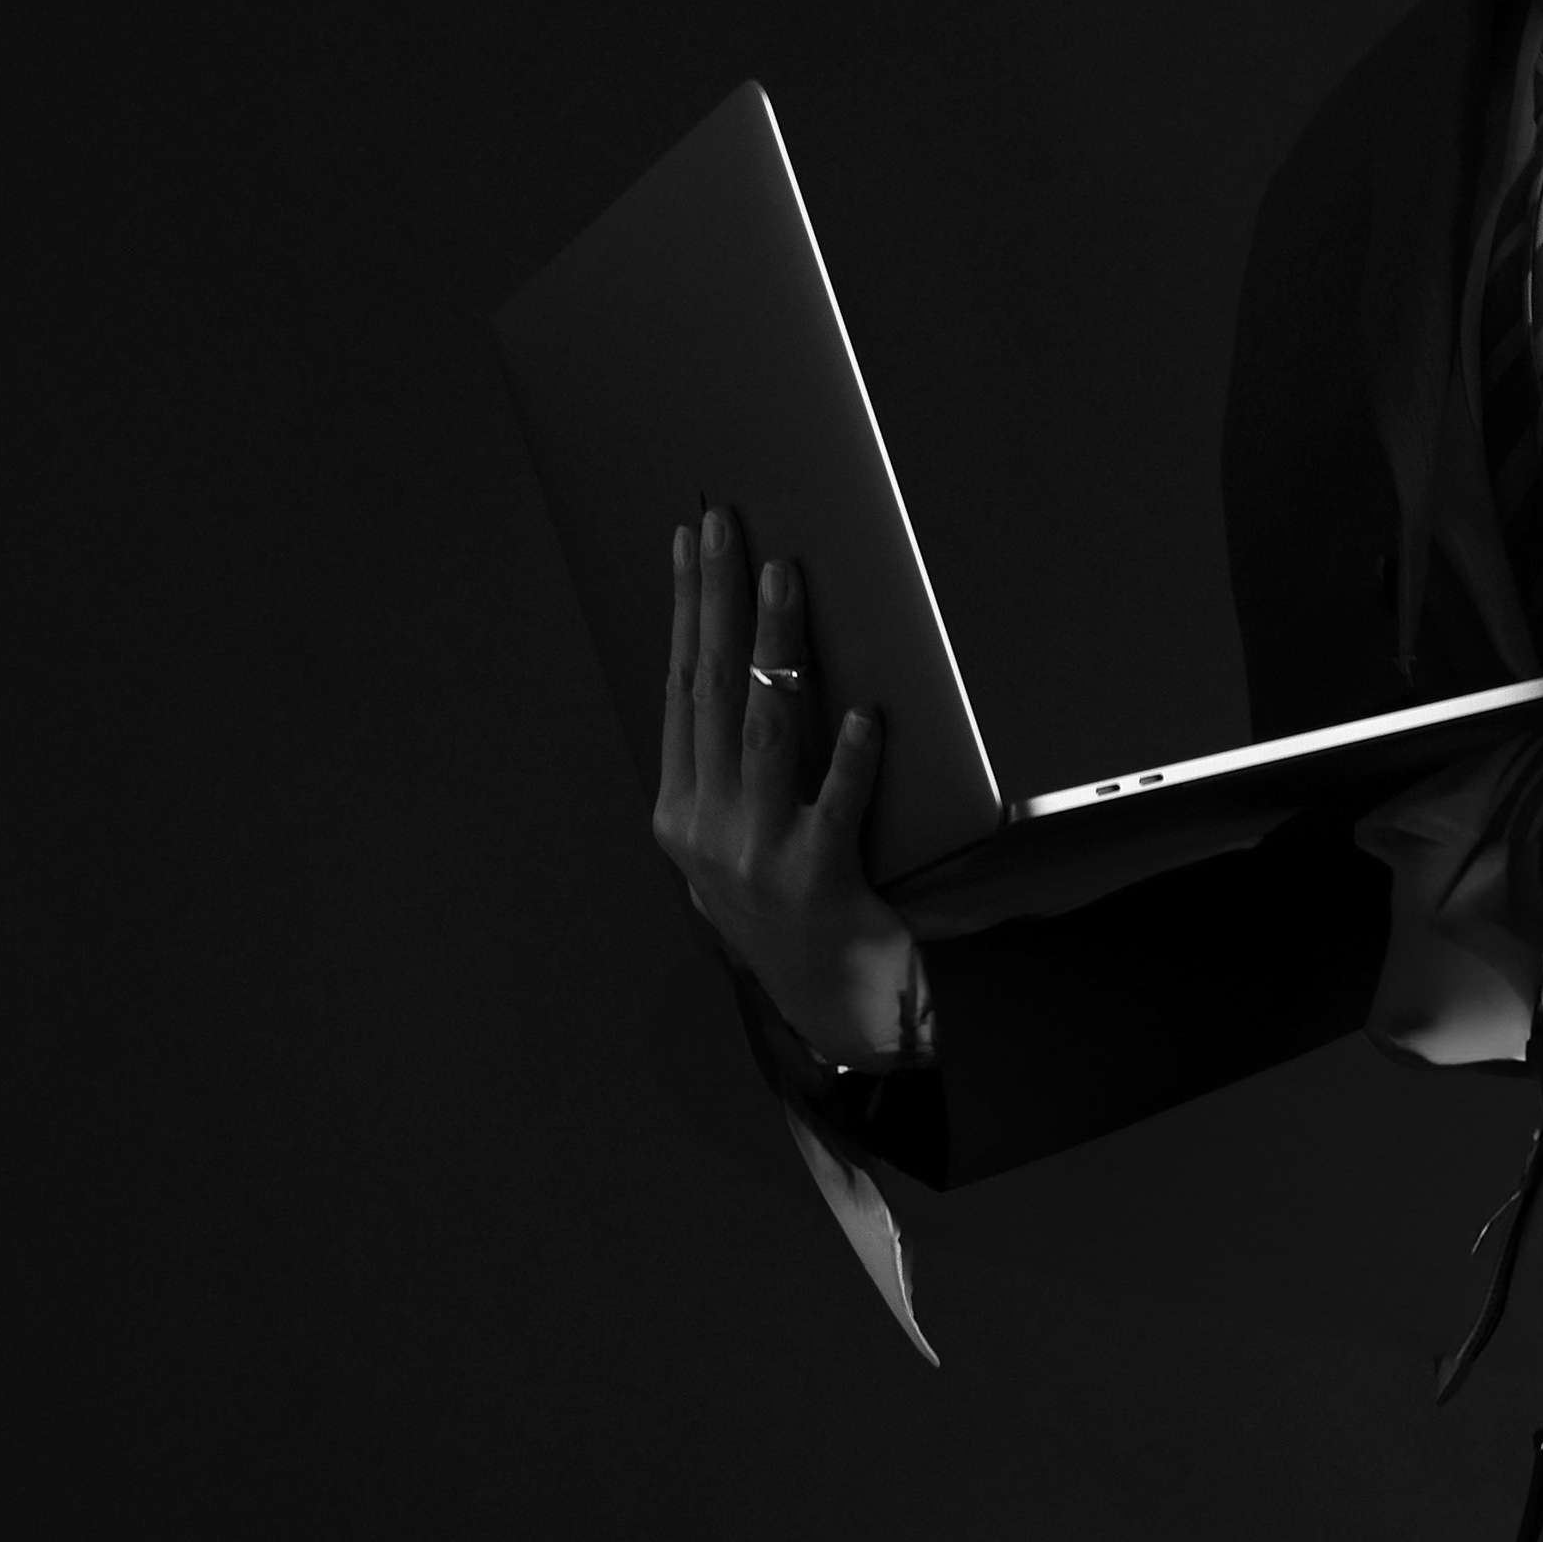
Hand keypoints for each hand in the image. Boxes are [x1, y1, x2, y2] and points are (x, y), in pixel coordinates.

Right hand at [651, 504, 922, 1065]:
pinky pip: (836, 806)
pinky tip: (862, 714)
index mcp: (680, 814)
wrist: (831, 1014)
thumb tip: (746, 673)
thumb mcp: (735, 849)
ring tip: (785, 580)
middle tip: (726, 527)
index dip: (683, 611)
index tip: (688, 544)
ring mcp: (757, 857)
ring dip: (775, 647)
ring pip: (764, 730)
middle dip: (716, 599)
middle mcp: (706, 830)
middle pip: (711, 690)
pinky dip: (849, 758)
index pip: (680, 688)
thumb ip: (731, 776)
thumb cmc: (792, 919)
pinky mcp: (818, 883)